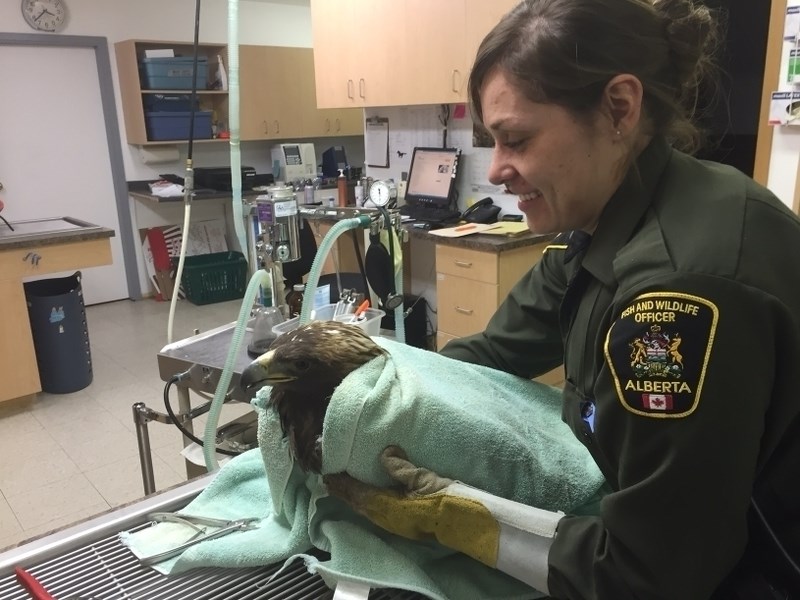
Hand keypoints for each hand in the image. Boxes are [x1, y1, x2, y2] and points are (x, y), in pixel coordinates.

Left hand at [325, 445, 561, 592]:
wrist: (471, 524)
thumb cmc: (449, 501)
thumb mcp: (425, 479)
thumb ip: (402, 468)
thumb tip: (385, 454)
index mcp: (389, 508)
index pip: (358, 493)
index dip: (342, 483)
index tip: (326, 472)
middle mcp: (388, 518)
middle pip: (358, 504)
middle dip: (343, 491)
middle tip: (328, 477)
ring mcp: (396, 523)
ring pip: (367, 509)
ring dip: (353, 497)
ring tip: (342, 485)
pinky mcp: (405, 522)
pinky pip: (377, 511)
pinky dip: (366, 502)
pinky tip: (366, 496)